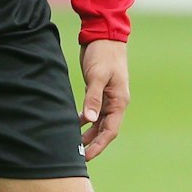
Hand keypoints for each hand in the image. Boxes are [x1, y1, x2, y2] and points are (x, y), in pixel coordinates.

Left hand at [79, 38, 130, 157]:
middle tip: (76, 156)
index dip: (98, 145)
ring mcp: (108, 97)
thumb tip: (89, 120)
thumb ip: (93, 98)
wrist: (104, 35)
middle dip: (92, 143)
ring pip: (98, 122)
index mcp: (119, 101)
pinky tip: (73, 123)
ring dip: (87, 133)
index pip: (110, 131)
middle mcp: (115, 102)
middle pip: (105, 130)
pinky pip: (93, 111)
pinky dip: (84, 119)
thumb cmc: (103, 54)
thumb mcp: (98, 76)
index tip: (86, 157)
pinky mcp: (99, 91)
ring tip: (73, 143)